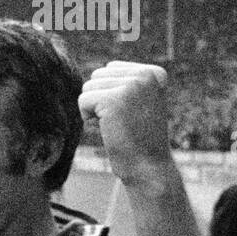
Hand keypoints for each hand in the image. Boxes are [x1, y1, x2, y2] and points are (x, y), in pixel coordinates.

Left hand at [77, 61, 175, 190]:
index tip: (130, 113)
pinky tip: (107, 128)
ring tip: (116, 125)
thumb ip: (125, 83)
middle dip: (100, 100)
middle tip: (121, 121)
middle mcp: (145, 75)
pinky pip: (83, 100)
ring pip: (88, 87)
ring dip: (94, 109)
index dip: (110, 94)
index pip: (110, 69)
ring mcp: (131, 86)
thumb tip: (99, 71)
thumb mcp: (139, 102)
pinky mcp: (115, 99)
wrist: (148, 167)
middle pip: (97, 76)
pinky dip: (87, 117)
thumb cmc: (139, 138)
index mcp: (154, 73)